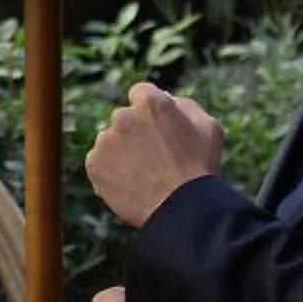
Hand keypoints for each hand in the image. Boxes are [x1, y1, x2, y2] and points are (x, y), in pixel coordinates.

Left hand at [84, 80, 223, 228]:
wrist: (181, 208)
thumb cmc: (200, 167)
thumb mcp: (208, 127)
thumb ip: (184, 105)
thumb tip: (167, 99)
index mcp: (150, 102)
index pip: (141, 93)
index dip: (150, 111)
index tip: (155, 126)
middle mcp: (123, 116)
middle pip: (124, 118)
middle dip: (135, 132)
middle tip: (153, 157)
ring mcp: (105, 140)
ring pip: (110, 141)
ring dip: (122, 152)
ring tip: (143, 175)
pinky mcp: (94, 164)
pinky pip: (99, 163)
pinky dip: (111, 172)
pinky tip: (131, 184)